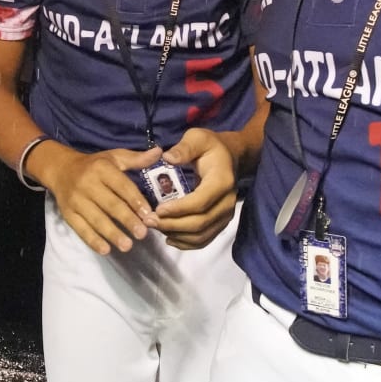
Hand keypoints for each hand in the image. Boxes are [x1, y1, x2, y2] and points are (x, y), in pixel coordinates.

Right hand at [39, 143, 162, 255]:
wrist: (60, 169)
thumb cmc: (94, 165)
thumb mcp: (114, 157)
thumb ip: (137, 159)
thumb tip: (159, 152)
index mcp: (102, 169)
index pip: (122, 186)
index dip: (135, 201)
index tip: (148, 215)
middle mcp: (88, 184)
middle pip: (110, 204)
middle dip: (127, 220)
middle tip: (142, 234)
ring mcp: (76, 200)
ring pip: (96, 219)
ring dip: (112, 233)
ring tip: (127, 246)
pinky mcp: (67, 213)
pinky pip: (80, 229)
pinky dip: (92, 240)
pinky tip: (105, 250)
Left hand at [149, 128, 237, 249]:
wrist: (231, 157)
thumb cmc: (210, 147)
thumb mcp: (197, 137)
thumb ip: (184, 148)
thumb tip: (167, 158)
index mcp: (222, 181)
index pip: (200, 202)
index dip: (178, 209)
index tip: (157, 210)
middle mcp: (227, 202)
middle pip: (200, 223)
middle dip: (172, 225)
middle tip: (148, 221)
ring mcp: (226, 215)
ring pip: (201, 235)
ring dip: (176, 235)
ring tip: (155, 227)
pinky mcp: (221, 223)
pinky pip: (204, 240)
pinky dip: (186, 243)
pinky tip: (169, 238)